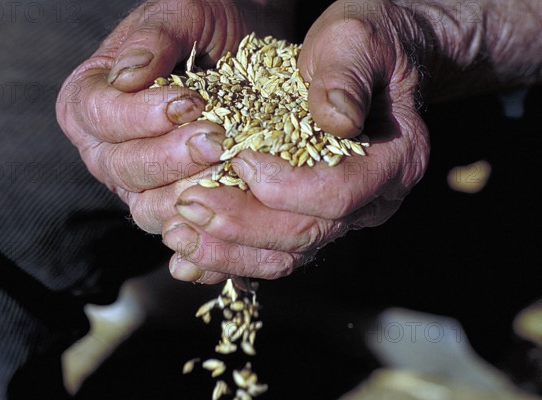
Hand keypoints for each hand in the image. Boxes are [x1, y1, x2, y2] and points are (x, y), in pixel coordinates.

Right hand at [56, 0, 257, 234]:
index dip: (140, 116)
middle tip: (216, 140)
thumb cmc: (205, 28)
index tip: (188, 102)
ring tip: (226, 169)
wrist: (243, 50)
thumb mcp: (181, 14)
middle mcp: (103, 148)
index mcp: (88, 100)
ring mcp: (135, 183)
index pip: (99, 116)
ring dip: (187, 193)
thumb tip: (127, 75)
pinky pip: (178, 227)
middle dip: (170, 157)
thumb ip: (153, 37)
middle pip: (122, 167)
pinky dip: (202, 225)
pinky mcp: (168, 205)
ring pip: (147, 206)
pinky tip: (230, 207)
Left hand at [162, 0, 430, 282]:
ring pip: (287, 253)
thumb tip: (335, 118)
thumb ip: (344, 75)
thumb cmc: (366, 45)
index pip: (339, 194)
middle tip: (189, 203)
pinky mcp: (313, 216)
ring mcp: (343, 214)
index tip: (239, 159)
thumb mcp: (356, 40)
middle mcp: (372, 199)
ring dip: (229, 250)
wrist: (372, 61)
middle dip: (243, 224)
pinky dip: (232, 256)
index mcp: (394, 159)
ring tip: (179, 232)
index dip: (286, 187)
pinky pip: (274, 251)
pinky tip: (190, 253)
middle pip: (306, 233)